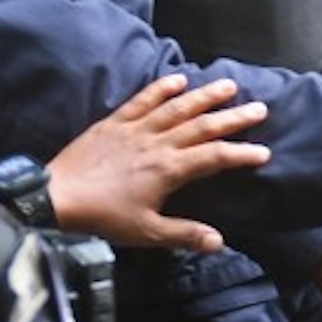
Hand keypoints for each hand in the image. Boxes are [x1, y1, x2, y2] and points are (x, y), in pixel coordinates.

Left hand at [47, 75, 271, 253]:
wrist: (57, 197)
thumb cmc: (103, 217)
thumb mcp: (147, 232)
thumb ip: (184, 234)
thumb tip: (218, 241)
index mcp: (169, 169)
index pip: (215, 157)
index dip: (241, 153)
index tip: (263, 152)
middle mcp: (157, 143)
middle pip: (202, 125)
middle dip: (233, 117)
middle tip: (259, 107)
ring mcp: (135, 129)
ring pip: (176, 107)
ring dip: (204, 95)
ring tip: (227, 85)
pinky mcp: (114, 123)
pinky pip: (142, 100)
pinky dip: (161, 89)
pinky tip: (177, 79)